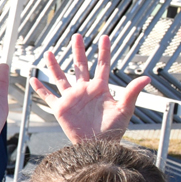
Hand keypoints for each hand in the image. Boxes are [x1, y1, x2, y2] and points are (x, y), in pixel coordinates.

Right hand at [30, 34, 149, 144]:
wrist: (97, 145)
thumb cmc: (113, 129)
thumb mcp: (124, 109)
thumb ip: (132, 92)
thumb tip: (147, 78)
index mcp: (100, 88)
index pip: (102, 65)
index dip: (104, 51)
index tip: (105, 37)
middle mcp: (84, 90)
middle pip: (80, 66)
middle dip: (78, 51)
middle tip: (77, 36)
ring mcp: (71, 98)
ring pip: (61, 78)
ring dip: (55, 66)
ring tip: (49, 53)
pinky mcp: (60, 109)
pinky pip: (48, 96)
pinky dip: (40, 89)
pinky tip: (33, 80)